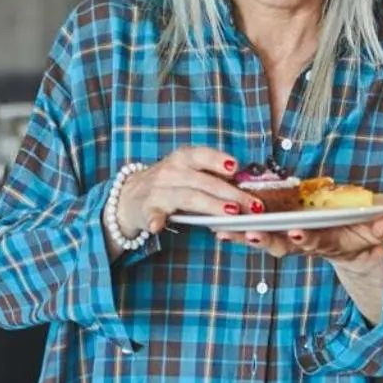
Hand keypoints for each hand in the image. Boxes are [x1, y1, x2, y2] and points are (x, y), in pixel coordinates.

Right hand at [116, 147, 259, 237]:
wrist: (131, 196)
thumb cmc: (169, 183)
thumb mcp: (187, 172)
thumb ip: (211, 176)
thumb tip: (246, 184)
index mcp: (183, 159)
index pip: (202, 155)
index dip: (218, 160)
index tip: (235, 168)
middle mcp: (171, 172)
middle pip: (203, 181)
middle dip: (230, 193)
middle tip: (251, 205)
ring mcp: (158, 190)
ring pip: (187, 197)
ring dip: (209, 205)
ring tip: (230, 213)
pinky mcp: (147, 209)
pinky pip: (152, 214)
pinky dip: (155, 219)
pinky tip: (158, 226)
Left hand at [216, 215, 382, 263]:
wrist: (356, 254)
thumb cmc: (363, 238)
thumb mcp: (376, 237)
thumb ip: (379, 231)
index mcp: (330, 243)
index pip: (319, 242)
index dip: (308, 239)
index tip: (298, 233)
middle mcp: (307, 245)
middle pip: (284, 246)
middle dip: (266, 241)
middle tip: (250, 235)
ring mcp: (293, 242)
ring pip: (267, 241)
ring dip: (245, 236)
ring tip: (223, 231)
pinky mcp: (281, 236)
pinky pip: (257, 234)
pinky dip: (238, 232)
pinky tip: (218, 228)